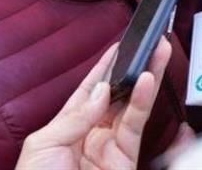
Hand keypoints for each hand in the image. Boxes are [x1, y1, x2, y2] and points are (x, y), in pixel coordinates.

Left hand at [16, 38, 172, 169]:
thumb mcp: (43, 145)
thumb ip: (74, 117)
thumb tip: (102, 93)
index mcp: (68, 128)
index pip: (90, 90)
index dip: (105, 67)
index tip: (120, 46)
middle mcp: (92, 134)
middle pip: (118, 94)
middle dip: (134, 68)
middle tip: (150, 44)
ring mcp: (110, 148)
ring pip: (133, 106)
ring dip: (147, 78)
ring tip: (158, 52)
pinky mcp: (125, 160)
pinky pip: (136, 126)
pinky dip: (143, 102)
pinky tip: (146, 81)